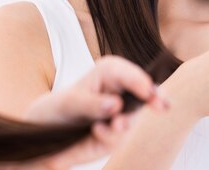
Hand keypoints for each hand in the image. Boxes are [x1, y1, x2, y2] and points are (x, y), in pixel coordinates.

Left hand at [24, 56, 168, 168]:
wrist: (47, 132)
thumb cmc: (59, 108)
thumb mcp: (69, 103)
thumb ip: (92, 103)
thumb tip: (116, 105)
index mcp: (110, 71)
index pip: (131, 74)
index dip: (141, 81)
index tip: (148, 92)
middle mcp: (122, 90)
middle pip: (146, 93)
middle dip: (153, 100)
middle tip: (161, 106)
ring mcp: (123, 113)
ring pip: (132, 119)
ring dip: (122, 125)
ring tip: (109, 127)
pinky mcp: (119, 133)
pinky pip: (119, 138)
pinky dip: (108, 137)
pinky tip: (95, 133)